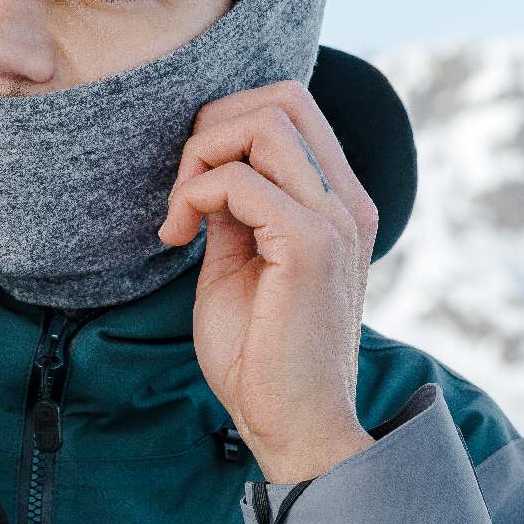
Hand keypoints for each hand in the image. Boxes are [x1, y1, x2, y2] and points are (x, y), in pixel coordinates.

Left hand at [158, 80, 378, 483]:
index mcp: (336, 202)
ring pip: (263, 122)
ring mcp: (334, 219)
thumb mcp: (241, 262)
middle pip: (281, 98)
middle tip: (183, 191)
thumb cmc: (261, 354)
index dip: (228, 123)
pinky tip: (178, 238)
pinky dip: (193, 195)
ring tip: (181, 215)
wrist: (292, 426)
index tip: (193, 184)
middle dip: (212, 127)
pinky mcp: (310, 246)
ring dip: (200, 157)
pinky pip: (239, 180)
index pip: (292, 107)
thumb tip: (209, 169)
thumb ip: (236, 210)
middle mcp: (346, 201)